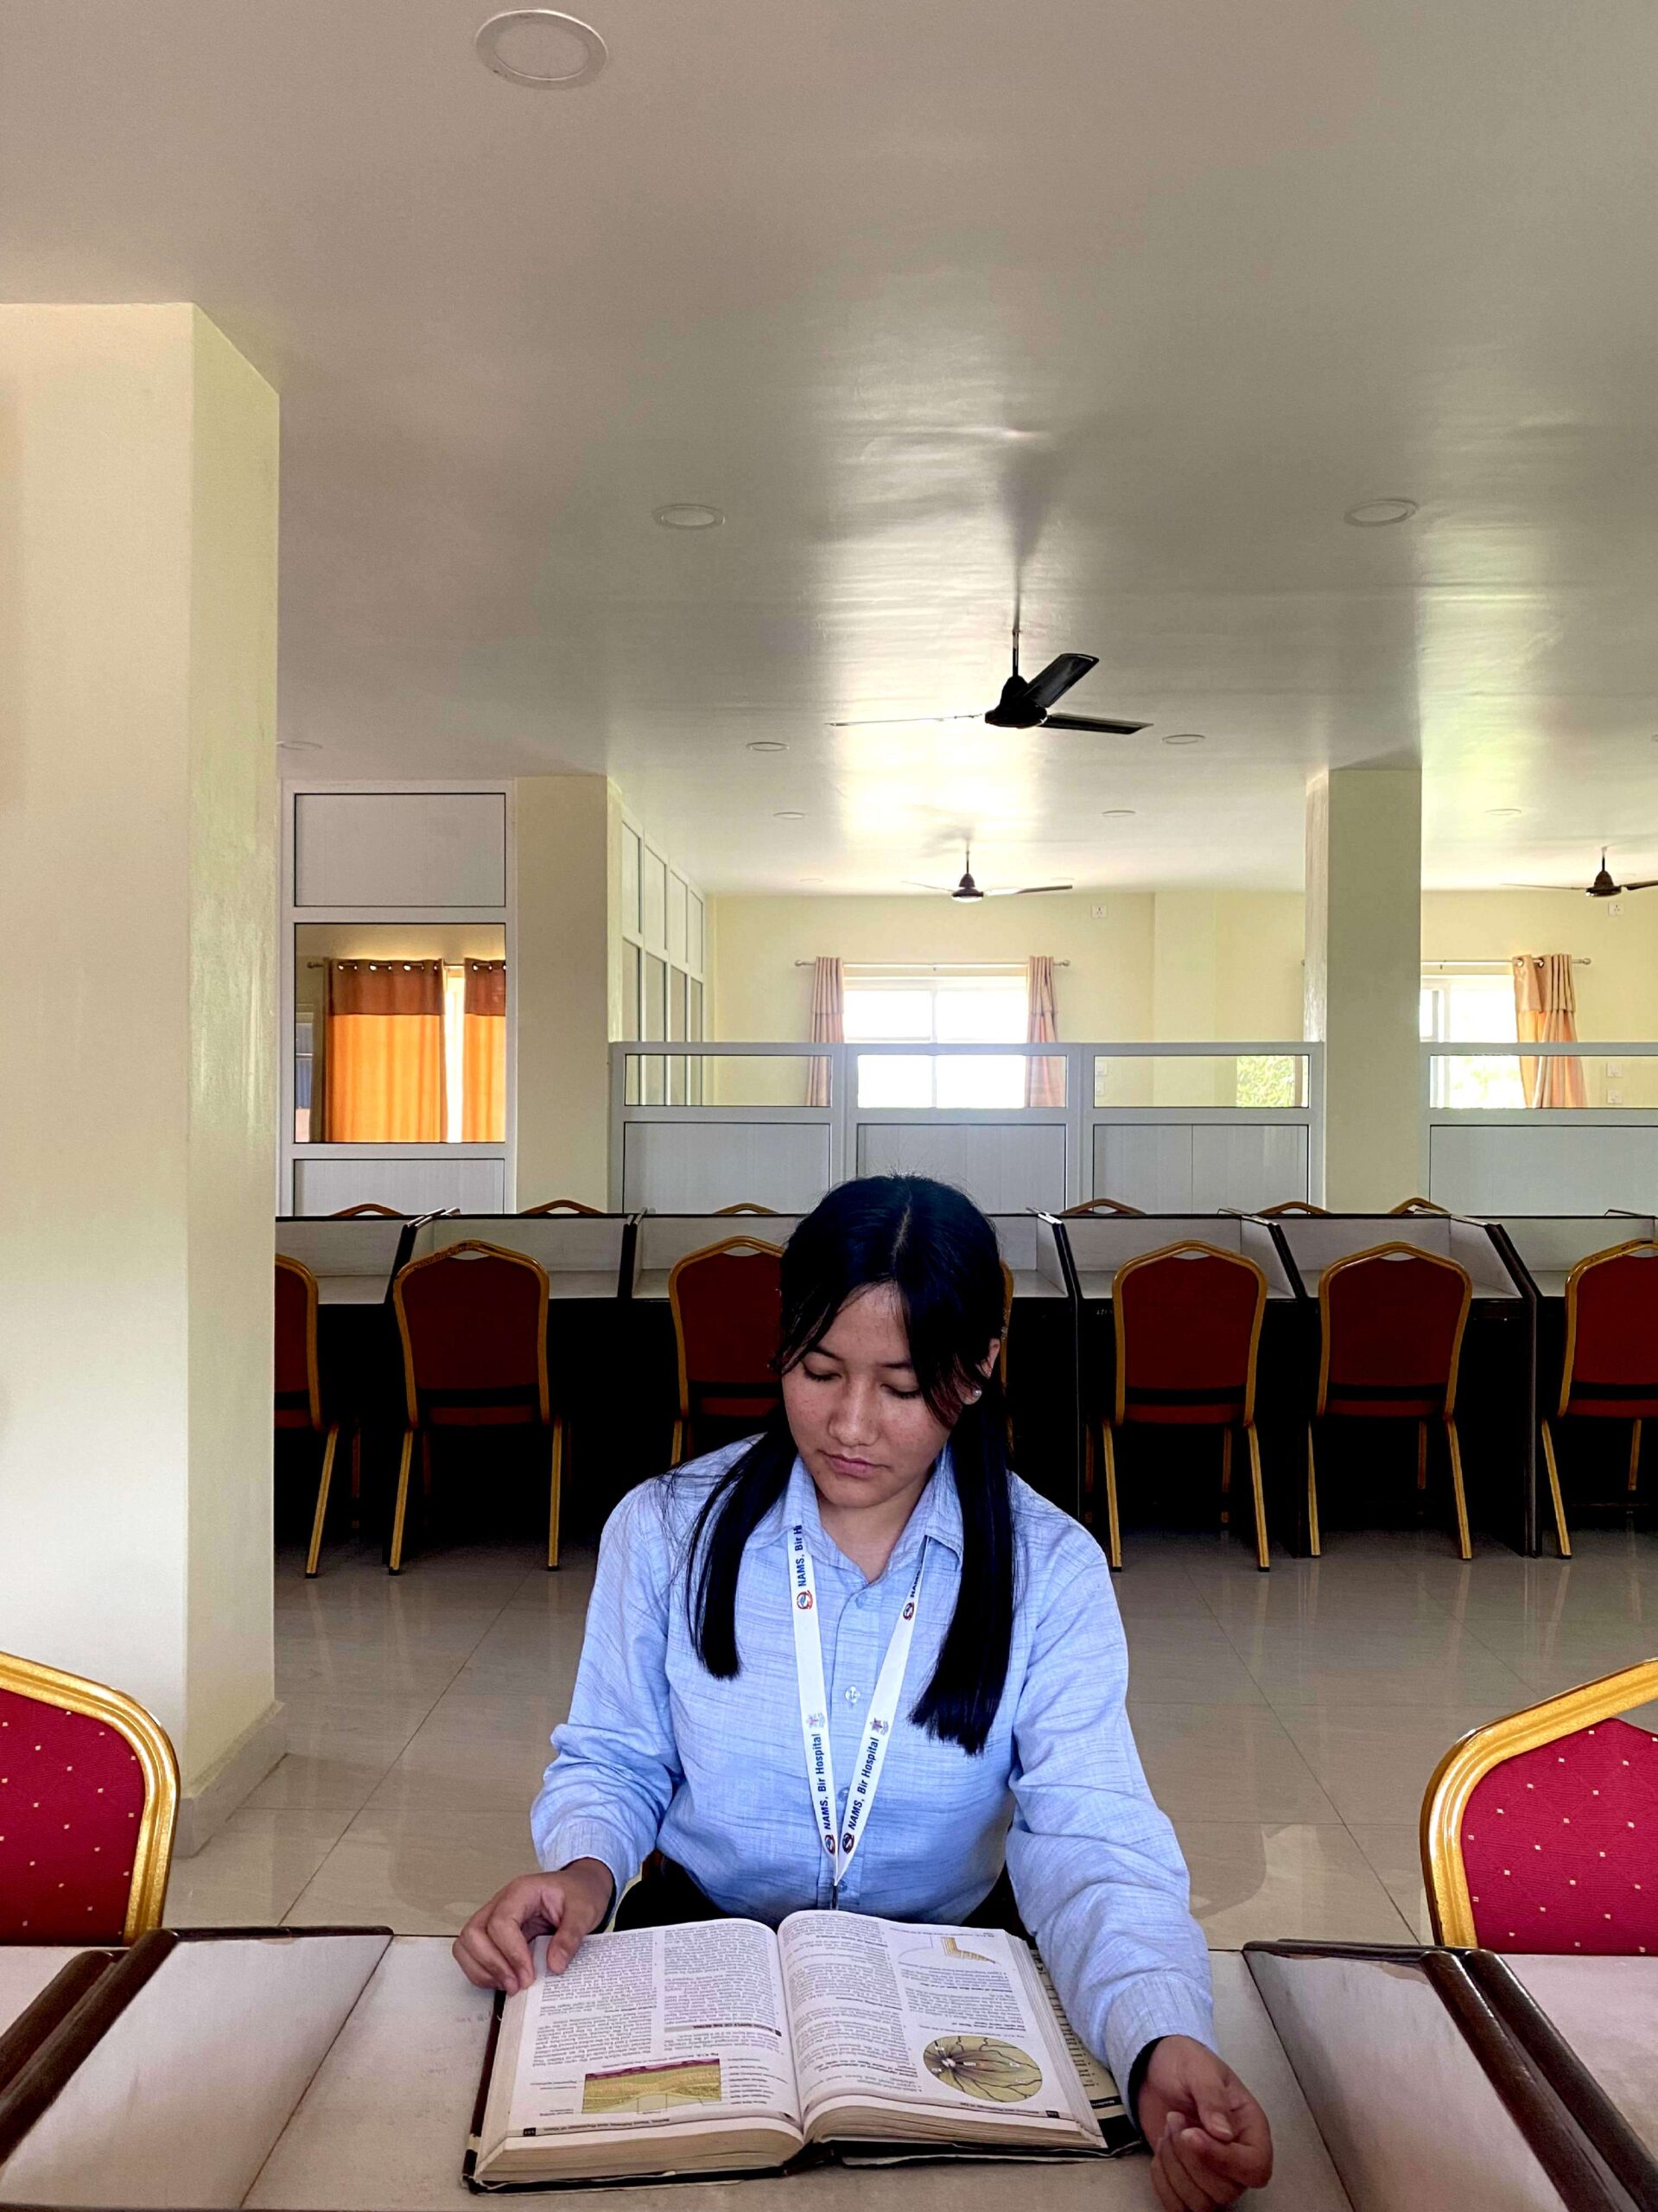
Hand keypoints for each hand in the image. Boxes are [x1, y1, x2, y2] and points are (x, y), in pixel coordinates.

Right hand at [453, 1859, 615, 1993]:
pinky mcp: (493, 1935)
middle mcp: (501, 1903)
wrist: (579, 1889)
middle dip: (492, 1965)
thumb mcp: (585, 1910)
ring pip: (466, 1944)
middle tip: (517, 1986)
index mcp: (522, 1892)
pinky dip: (483, 1973)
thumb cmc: (579, 1894)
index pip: (501, 1922)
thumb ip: (571, 1937)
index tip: (528, 1977)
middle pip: (474, 1933)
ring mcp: (493, 1918)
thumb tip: (554, 1966)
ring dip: (483, 1970)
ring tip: (510, 1986)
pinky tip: (505, 1982)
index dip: (511, 1953)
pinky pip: (473, 1955)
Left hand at [1137, 2035, 1272, 2208]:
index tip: (1193, 2135)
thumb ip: (1212, 2097)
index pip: (1255, 2168)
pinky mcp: (1188, 2183)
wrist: (1155, 2069)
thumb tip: (1224, 2134)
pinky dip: (1162, 2181)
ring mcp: (1213, 2175)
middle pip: (1225, 2190)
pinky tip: (1161, 2151)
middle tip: (1175, 2120)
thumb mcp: (1199, 2068)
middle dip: (1189, 2157)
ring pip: (1201, 2203)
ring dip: (1174, 2167)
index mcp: (1250, 2129)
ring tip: (1170, 2131)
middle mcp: (1237, 2158)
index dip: (1225, 2161)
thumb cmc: (1184, 2064)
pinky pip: (1178, 2206)